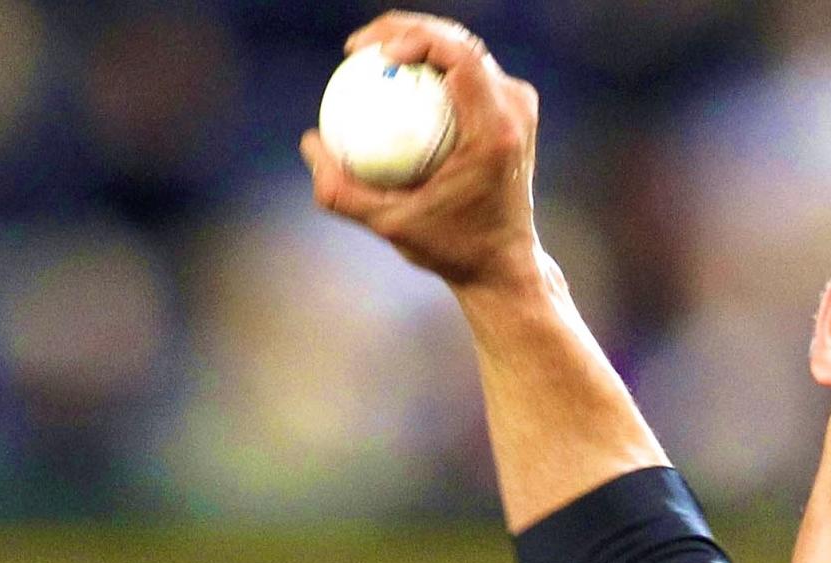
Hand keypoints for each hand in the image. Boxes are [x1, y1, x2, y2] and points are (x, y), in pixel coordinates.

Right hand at [302, 14, 543, 293]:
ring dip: (417, 41)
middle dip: (405, 29)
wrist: (503, 264)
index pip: (461, 57)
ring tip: (371, 53)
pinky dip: (430, 66)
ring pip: (464, 51)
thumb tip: (311, 143)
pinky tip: (394, 75)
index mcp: (495, 131)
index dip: (416, 36)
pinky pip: (468, 73)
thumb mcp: (391, 226)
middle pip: (460, 42)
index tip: (375, 53)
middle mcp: (514, 111)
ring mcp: (519, 107)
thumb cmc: (452, 248)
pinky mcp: (514, 110)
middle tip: (359, 46)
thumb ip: (343, 192)